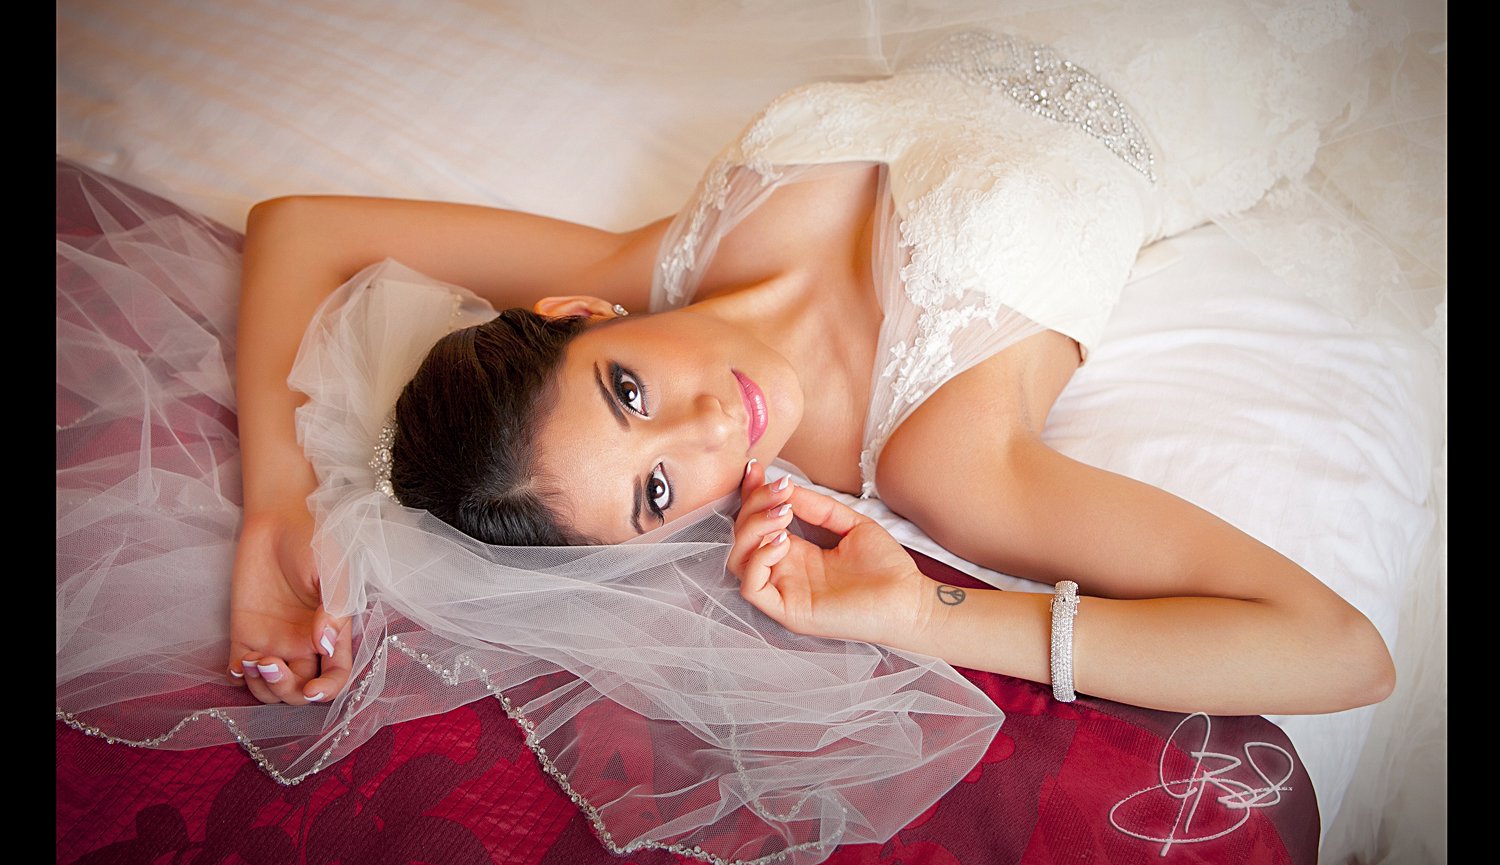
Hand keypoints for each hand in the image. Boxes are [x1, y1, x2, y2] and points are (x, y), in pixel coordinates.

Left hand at [228, 504, 351, 704]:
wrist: (278, 517)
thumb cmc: (314, 538)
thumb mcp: (333, 569)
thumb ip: (333, 607)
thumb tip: (324, 645)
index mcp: (332, 631)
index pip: (337, 674)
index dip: (327, 690)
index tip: (311, 689)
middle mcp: (304, 642)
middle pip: (300, 691)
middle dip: (287, 690)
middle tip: (270, 663)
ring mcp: (274, 639)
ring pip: (271, 688)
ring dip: (263, 688)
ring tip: (253, 661)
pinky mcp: (245, 632)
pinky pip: (240, 671)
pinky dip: (239, 678)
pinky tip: (240, 663)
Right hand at [729, 462, 935, 647]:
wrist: (911, 601)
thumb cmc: (886, 568)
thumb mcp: (851, 525)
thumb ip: (818, 508)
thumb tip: (786, 487)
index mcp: (796, 554)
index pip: (758, 522)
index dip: (751, 495)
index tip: (756, 468)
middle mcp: (785, 573)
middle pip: (743, 537)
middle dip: (754, 506)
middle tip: (780, 491)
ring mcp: (785, 593)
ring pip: (738, 561)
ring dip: (753, 530)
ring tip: (782, 514)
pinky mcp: (789, 612)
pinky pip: (752, 588)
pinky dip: (758, 559)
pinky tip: (783, 541)